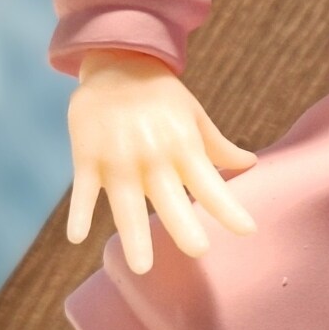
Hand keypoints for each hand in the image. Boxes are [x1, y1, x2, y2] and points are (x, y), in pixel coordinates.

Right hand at [66, 49, 256, 273]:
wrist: (117, 62)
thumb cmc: (162, 96)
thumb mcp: (194, 116)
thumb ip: (218, 147)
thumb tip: (251, 164)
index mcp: (183, 146)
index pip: (211, 184)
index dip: (229, 208)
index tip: (248, 231)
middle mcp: (153, 155)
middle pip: (170, 197)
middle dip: (183, 225)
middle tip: (199, 251)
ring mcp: (118, 158)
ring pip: (126, 203)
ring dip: (134, 234)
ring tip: (142, 267)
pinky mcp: (86, 157)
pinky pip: (83, 190)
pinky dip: (79, 212)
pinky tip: (77, 237)